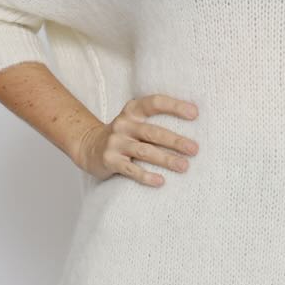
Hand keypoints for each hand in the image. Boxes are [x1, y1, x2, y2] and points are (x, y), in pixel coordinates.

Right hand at [73, 93, 198, 184]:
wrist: (89, 146)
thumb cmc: (124, 135)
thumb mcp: (135, 121)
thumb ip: (156, 121)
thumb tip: (195, 129)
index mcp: (133, 110)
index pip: (155, 103)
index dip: (175, 106)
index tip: (195, 114)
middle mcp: (123, 124)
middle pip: (153, 132)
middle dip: (175, 140)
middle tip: (195, 149)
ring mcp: (115, 143)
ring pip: (144, 152)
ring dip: (166, 159)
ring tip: (184, 166)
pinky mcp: (109, 161)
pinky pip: (130, 170)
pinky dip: (146, 176)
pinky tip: (160, 181)